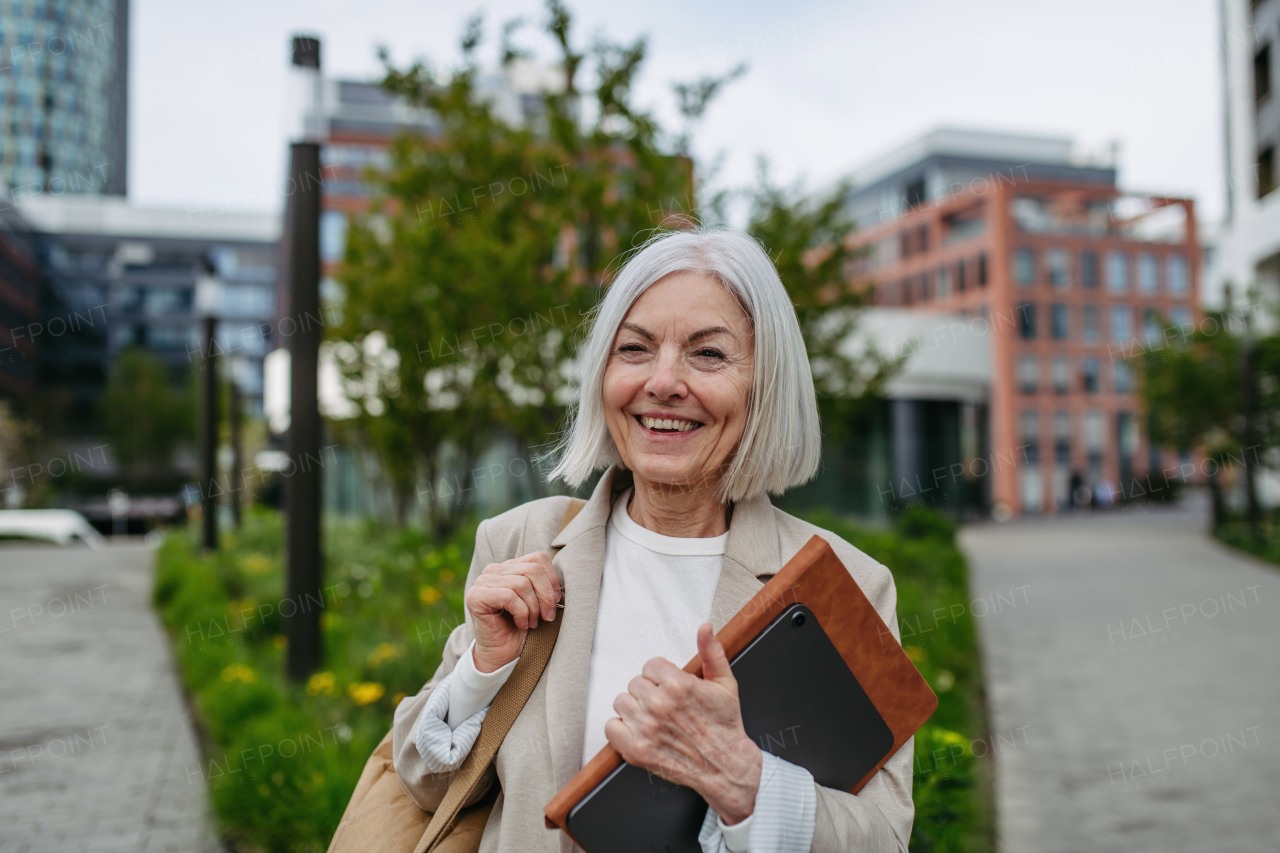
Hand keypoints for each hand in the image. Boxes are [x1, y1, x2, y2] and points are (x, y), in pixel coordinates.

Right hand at [464, 551, 560, 672]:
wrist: (503, 654)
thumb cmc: (522, 627)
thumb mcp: (538, 601)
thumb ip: (545, 585)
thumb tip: (562, 584)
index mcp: (510, 567)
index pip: (538, 558)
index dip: (552, 579)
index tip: (556, 600)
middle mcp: (494, 570)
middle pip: (532, 570)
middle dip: (546, 596)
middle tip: (548, 616)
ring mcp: (482, 581)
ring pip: (521, 584)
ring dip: (533, 608)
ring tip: (532, 622)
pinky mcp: (476, 596)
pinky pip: (509, 597)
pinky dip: (521, 613)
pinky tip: (521, 624)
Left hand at [605, 623, 762, 823]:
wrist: (726, 766)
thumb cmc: (725, 726)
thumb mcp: (725, 684)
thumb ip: (712, 652)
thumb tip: (705, 628)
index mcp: (678, 685)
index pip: (650, 666)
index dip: (661, 676)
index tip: (670, 688)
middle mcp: (659, 705)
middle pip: (635, 683)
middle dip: (649, 692)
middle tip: (665, 705)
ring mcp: (646, 728)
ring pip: (622, 702)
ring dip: (635, 709)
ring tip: (653, 718)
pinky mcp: (636, 750)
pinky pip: (611, 727)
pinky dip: (621, 729)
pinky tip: (639, 731)